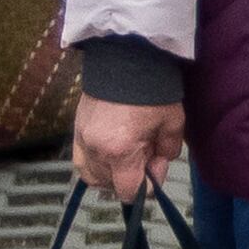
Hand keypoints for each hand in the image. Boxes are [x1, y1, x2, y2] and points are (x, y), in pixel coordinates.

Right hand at [71, 91, 187, 200]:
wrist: (126, 56)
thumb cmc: (152, 88)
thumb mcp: (172, 123)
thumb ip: (167, 152)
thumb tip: (157, 167)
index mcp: (120, 150)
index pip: (129, 192)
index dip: (146, 188)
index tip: (155, 168)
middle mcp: (95, 149)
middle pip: (111, 185)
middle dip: (130, 177)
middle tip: (145, 153)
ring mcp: (82, 139)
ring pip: (93, 176)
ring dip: (111, 174)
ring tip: (127, 155)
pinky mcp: (76, 128)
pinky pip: (80, 161)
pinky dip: (95, 164)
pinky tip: (109, 153)